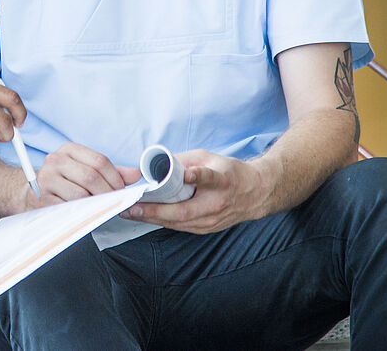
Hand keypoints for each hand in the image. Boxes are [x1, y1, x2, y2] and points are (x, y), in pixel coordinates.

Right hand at [24, 142, 140, 212]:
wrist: (32, 194)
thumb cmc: (64, 183)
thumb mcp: (85, 171)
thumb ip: (111, 172)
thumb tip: (135, 174)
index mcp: (69, 150)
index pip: (100, 161)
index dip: (115, 178)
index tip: (122, 190)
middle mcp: (55, 160)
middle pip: (91, 176)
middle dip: (109, 193)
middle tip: (116, 203)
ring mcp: (46, 178)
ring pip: (80, 193)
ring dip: (96, 204)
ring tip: (101, 208)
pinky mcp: (42, 197)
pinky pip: (68, 207)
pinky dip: (82, 212)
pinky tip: (86, 213)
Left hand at [121, 149, 267, 232]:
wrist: (255, 194)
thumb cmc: (230, 172)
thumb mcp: (211, 157)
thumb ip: (186, 160)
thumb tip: (159, 162)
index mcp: (222, 181)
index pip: (210, 178)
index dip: (198, 176)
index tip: (188, 173)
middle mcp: (217, 204)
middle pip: (184, 211)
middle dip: (155, 210)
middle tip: (133, 206)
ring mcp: (212, 220)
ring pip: (179, 223)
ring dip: (153, 218)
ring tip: (131, 212)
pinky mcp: (207, 229)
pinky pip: (180, 226)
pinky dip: (162, 221)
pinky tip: (145, 216)